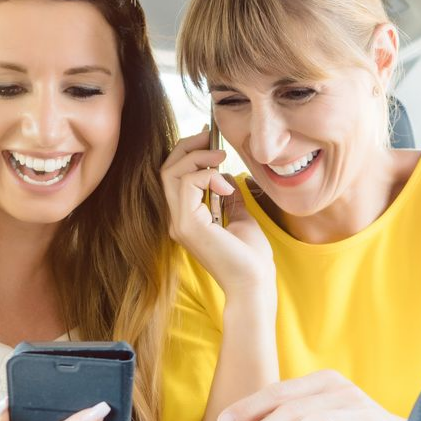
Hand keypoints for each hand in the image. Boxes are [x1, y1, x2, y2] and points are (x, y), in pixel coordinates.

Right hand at [160, 130, 274, 297]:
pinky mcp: (187, 225)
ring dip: (197, 158)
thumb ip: (229, 198)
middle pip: (166, 169)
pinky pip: (186, 183)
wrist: (254, 284)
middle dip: (187, 147)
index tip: (208, 138)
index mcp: (188, 218)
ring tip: (221, 158)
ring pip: (171, 173)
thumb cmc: (251, 259)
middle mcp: (178, 219)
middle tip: (210, 137)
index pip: (174, 176)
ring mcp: (179, 223)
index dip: (188, 153)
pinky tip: (225, 184)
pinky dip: (206, 175)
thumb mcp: (241, 218)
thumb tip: (225, 175)